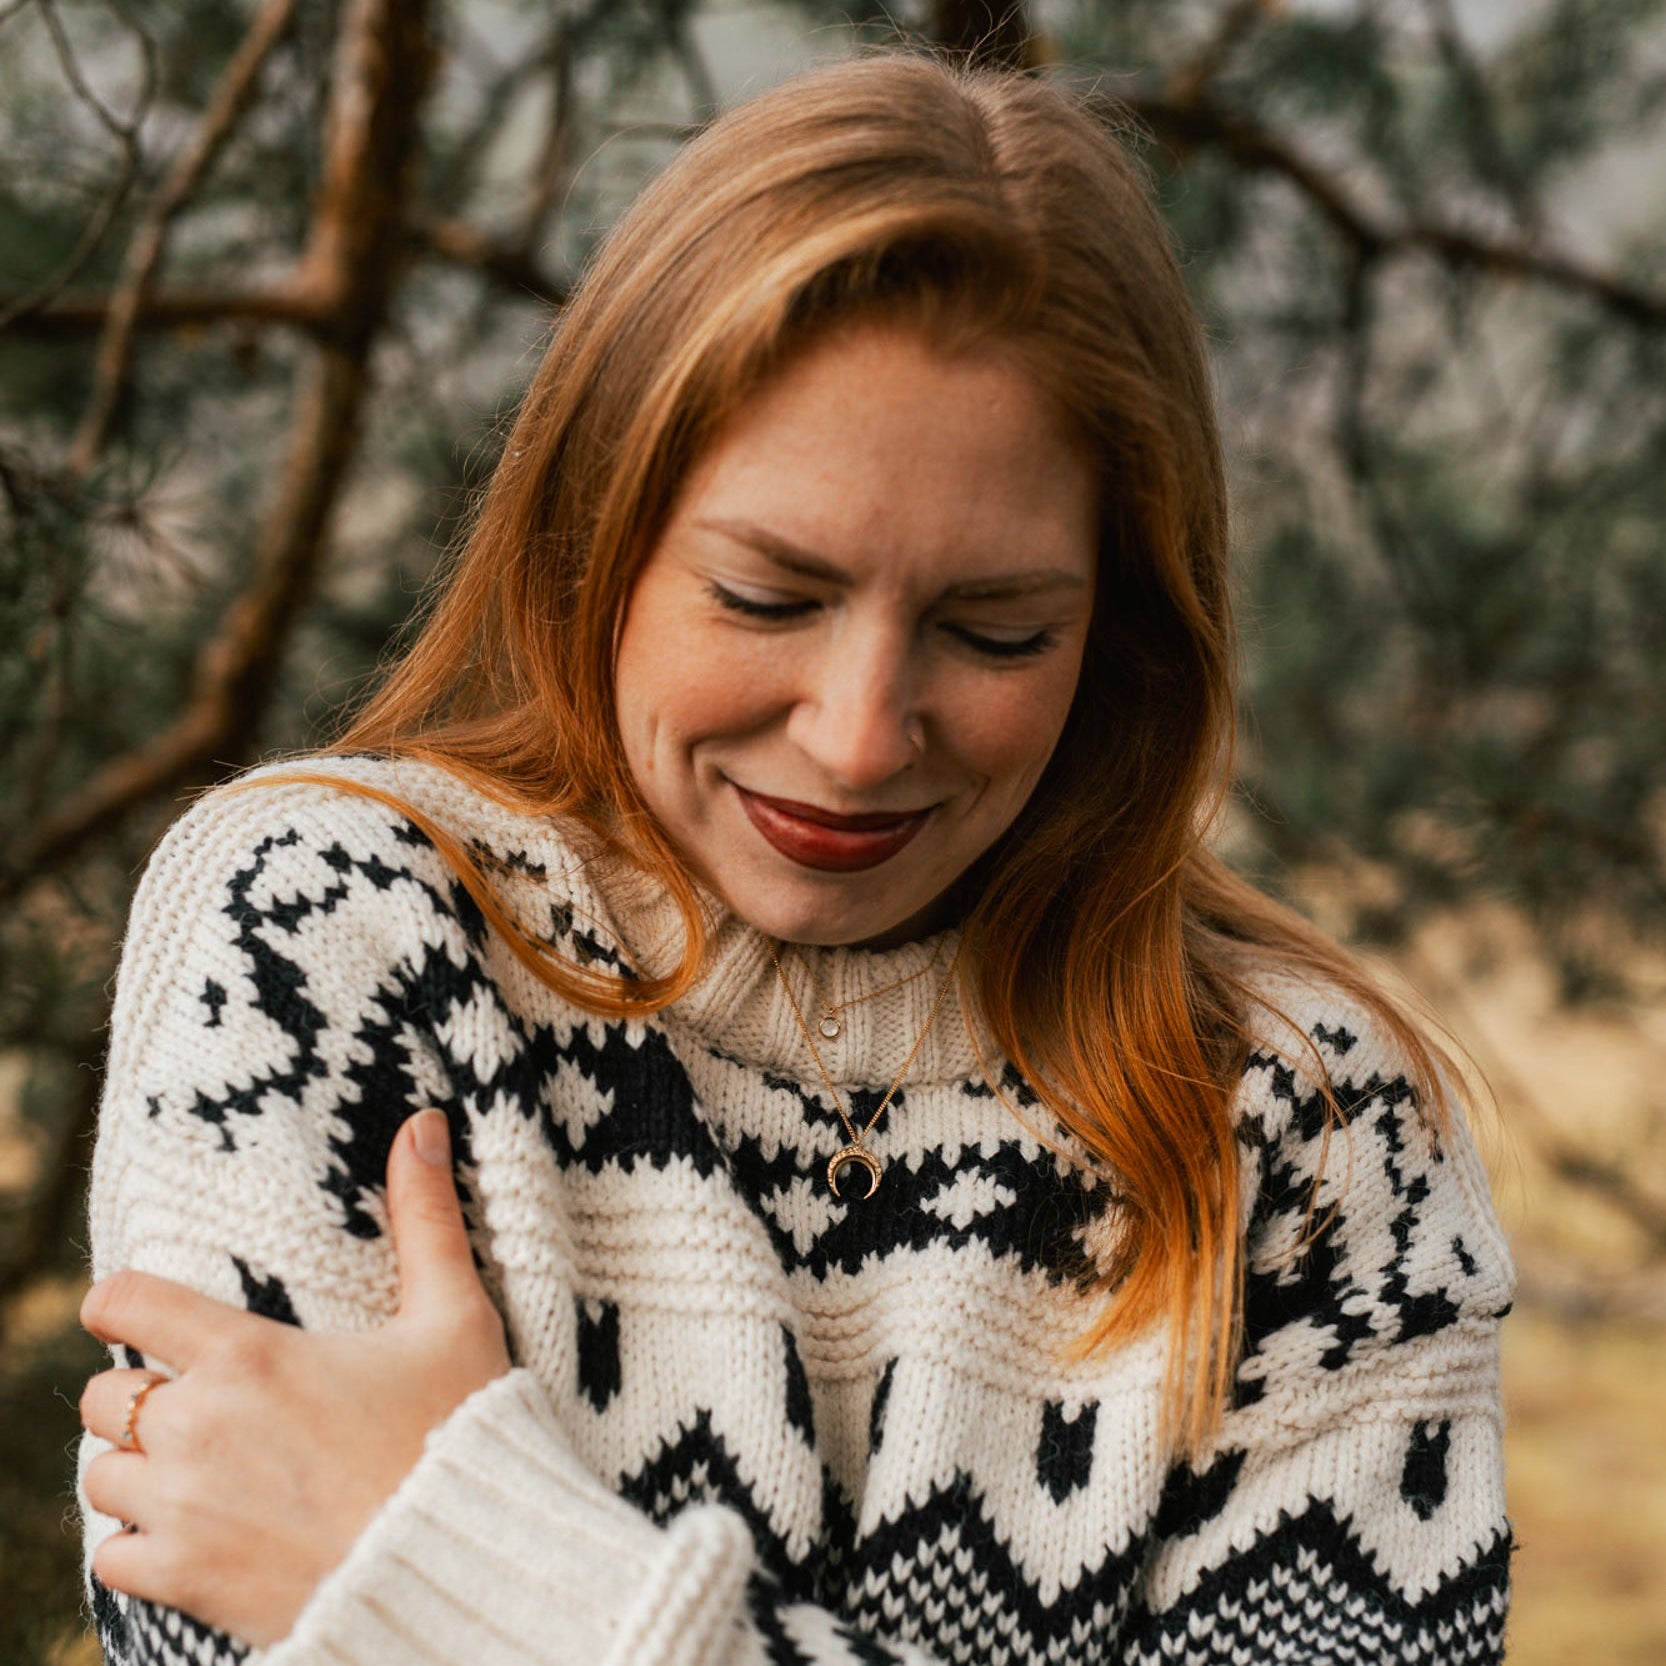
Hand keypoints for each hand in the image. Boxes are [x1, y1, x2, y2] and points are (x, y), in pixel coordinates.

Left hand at [78, 1109, 510, 1645]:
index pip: (127, 1303)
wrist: (462, 1562)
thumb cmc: (459, 1429)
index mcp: (248, 1354)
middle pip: (101, 1395)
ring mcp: (184, 1508)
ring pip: (101, 1476)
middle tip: (195, 1399)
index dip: (121, 1299)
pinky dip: (140, 1546)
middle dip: (137, 1391)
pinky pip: (113, 1558)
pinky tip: (193, 1532)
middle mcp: (198, 1426)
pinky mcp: (188, 1579)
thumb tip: (424, 1122)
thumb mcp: (453, 1315)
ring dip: (136, 1469)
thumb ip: (425, 1218)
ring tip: (193, 1466)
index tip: (139, 1310)